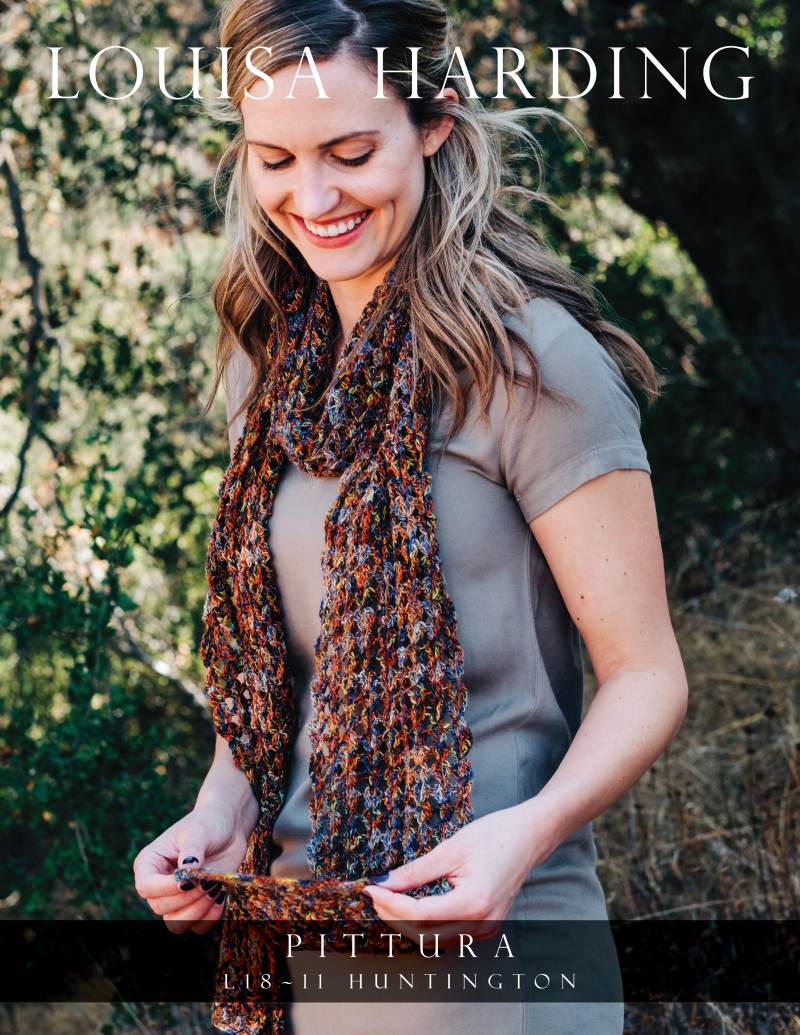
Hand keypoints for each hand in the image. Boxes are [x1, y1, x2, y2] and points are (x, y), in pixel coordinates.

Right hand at [132, 803, 253, 935]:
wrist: (228, 828)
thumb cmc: (208, 824)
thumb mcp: (198, 831)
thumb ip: (192, 852)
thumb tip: (187, 874)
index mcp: (149, 864)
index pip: (146, 887)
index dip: (166, 889)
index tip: (190, 880)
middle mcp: (158, 885)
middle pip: (161, 908)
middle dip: (188, 897)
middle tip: (209, 881)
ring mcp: (176, 898)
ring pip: (177, 924)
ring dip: (198, 910)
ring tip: (215, 888)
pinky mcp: (194, 907)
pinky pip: (197, 927)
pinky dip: (210, 917)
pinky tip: (220, 896)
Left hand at [361, 802, 549, 948]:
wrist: (530, 835)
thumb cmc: (495, 835)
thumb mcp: (451, 848)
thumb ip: (416, 870)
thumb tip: (384, 882)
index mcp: (474, 903)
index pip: (419, 914)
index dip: (390, 904)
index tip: (370, 889)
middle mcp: (482, 924)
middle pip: (424, 935)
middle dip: (394, 917)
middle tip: (375, 894)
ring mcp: (487, 929)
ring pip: (436, 940)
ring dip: (408, 924)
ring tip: (388, 900)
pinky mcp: (487, 926)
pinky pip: (449, 934)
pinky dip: (427, 924)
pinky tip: (412, 906)